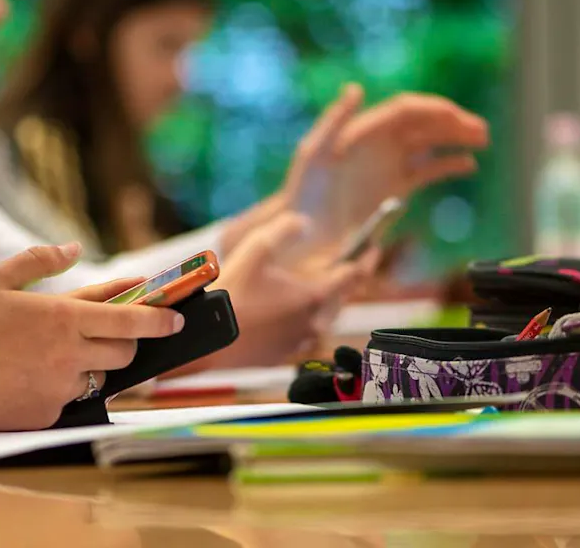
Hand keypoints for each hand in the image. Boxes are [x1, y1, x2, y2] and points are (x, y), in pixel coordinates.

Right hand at [0, 243, 183, 430]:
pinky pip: (72, 401)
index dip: (159, 318)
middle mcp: (70, 353)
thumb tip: (73, 247)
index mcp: (64, 317)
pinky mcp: (49, 414)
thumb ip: (39, 260)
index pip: (130, 317)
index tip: (178, 318)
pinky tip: (35, 379)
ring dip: (92, 367)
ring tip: (56, 357)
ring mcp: (61, 387)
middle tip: (109, 335)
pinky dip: (64, 390)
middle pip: (124, 351)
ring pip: (100, 378)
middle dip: (125, 341)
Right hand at [208, 214, 374, 368]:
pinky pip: (303, 337)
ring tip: (318, 293)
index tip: (371, 249)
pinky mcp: (283, 356)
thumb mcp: (257, 248)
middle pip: (340, 300)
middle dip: (345, 284)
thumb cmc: (233, 293)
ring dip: (325, 306)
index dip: (364, 259)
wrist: (209, 339)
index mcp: (314, 296)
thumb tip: (304, 223)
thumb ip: (285, 229)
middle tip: (347, 270)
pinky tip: (290, 316)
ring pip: (323, 321)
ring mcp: (299, 343)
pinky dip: (304, 324)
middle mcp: (313, 323)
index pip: (352, 276)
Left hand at [284, 84, 488, 230]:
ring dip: (456, 138)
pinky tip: (468, 165)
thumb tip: (355, 88)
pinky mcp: (393, 187)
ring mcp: (387, 165)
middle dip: (453, 122)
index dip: (433, 109)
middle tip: (482, 131)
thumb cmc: (303, 191)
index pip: (405, 110)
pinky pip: (426, 171)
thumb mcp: (314, 153)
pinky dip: (448, 165)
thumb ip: (335, 120)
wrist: (304, 229)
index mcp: (364, 130)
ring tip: (483, 141)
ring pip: (429, 143)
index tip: (459, 117)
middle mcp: (379, 143)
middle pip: (423, 123)